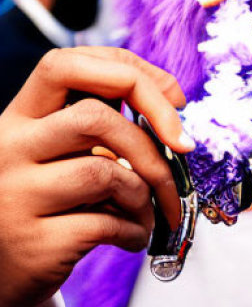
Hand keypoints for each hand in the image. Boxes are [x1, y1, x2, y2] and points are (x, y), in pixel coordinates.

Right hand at [0, 47, 192, 306]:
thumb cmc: (48, 202)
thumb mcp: (60, 151)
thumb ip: (98, 122)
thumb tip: (173, 104)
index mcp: (19, 117)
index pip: (63, 64)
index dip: (129, 70)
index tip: (174, 97)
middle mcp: (8, 150)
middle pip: (93, 117)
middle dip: (152, 139)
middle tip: (180, 157)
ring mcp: (14, 196)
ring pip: (104, 172)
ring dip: (146, 192)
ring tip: (150, 209)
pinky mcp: (31, 243)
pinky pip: (105, 224)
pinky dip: (135, 229)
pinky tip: (133, 236)